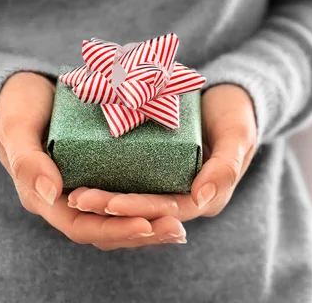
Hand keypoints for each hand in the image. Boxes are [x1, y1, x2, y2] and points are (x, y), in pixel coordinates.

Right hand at [0, 72, 186, 249]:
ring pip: (118, 220)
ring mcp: (85, 189)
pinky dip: (148, 206)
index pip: (81, 226)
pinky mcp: (102, 175)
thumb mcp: (16, 125)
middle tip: (176, 229)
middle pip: (105, 231)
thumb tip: (51, 192)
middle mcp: (66, 200)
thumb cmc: (19, 104)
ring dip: (149, 226)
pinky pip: (125, 198)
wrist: (28, 88)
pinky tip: (175, 203)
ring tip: (180, 226)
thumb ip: (27, 159)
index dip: (113, 229)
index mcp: (43, 197)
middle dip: (141, 233)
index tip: (146, 224)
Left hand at [67, 84, 257, 229]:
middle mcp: (185, 199)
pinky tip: (81, 179)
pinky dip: (108, 186)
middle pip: (145, 213)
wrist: (230, 98)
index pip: (168, 211)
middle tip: (78, 200)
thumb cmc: (237, 114)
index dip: (138, 209)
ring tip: (73, 196)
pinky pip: (130, 186)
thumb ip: (226, 166)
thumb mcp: (238, 135)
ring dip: (104, 205)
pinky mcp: (157, 173)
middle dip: (111, 211)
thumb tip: (201, 199)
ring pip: (134, 207)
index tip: (108, 203)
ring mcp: (169, 187)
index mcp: (207, 198)